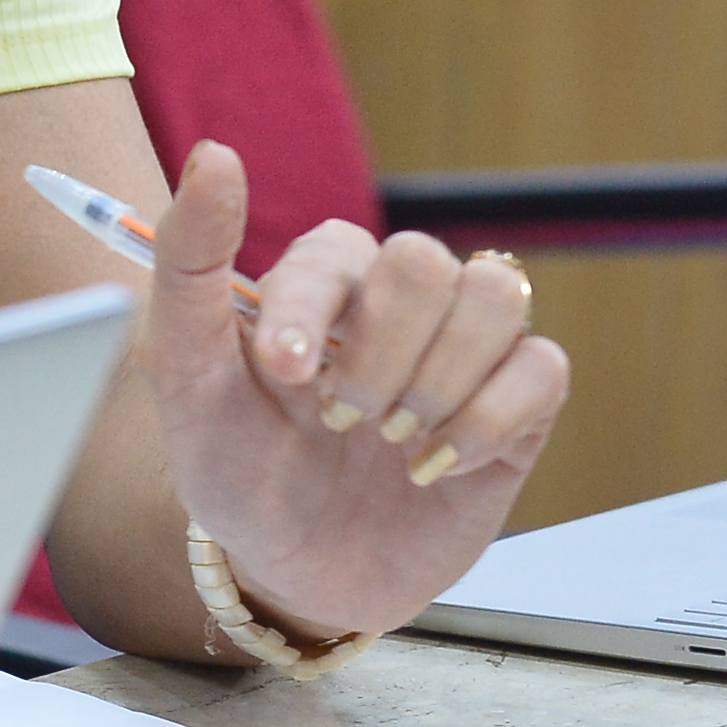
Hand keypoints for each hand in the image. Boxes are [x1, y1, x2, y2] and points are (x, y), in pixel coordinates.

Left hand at [141, 141, 567, 641]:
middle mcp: (399, 299)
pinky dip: (488, 423)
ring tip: (392, 440)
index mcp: (323, 276)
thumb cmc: (235, 465)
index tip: (283, 376)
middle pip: (426, 262)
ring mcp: (462, 350)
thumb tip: (215, 154)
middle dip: (379, 355)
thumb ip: (188, 261)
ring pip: (495, 297)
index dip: (310, 311)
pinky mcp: (516, 408)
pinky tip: (435, 467)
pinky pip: (543, 367)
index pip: (337, 249)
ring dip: (438, 382)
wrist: (293, 572)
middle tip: (342, 419)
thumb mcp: (183, 374)